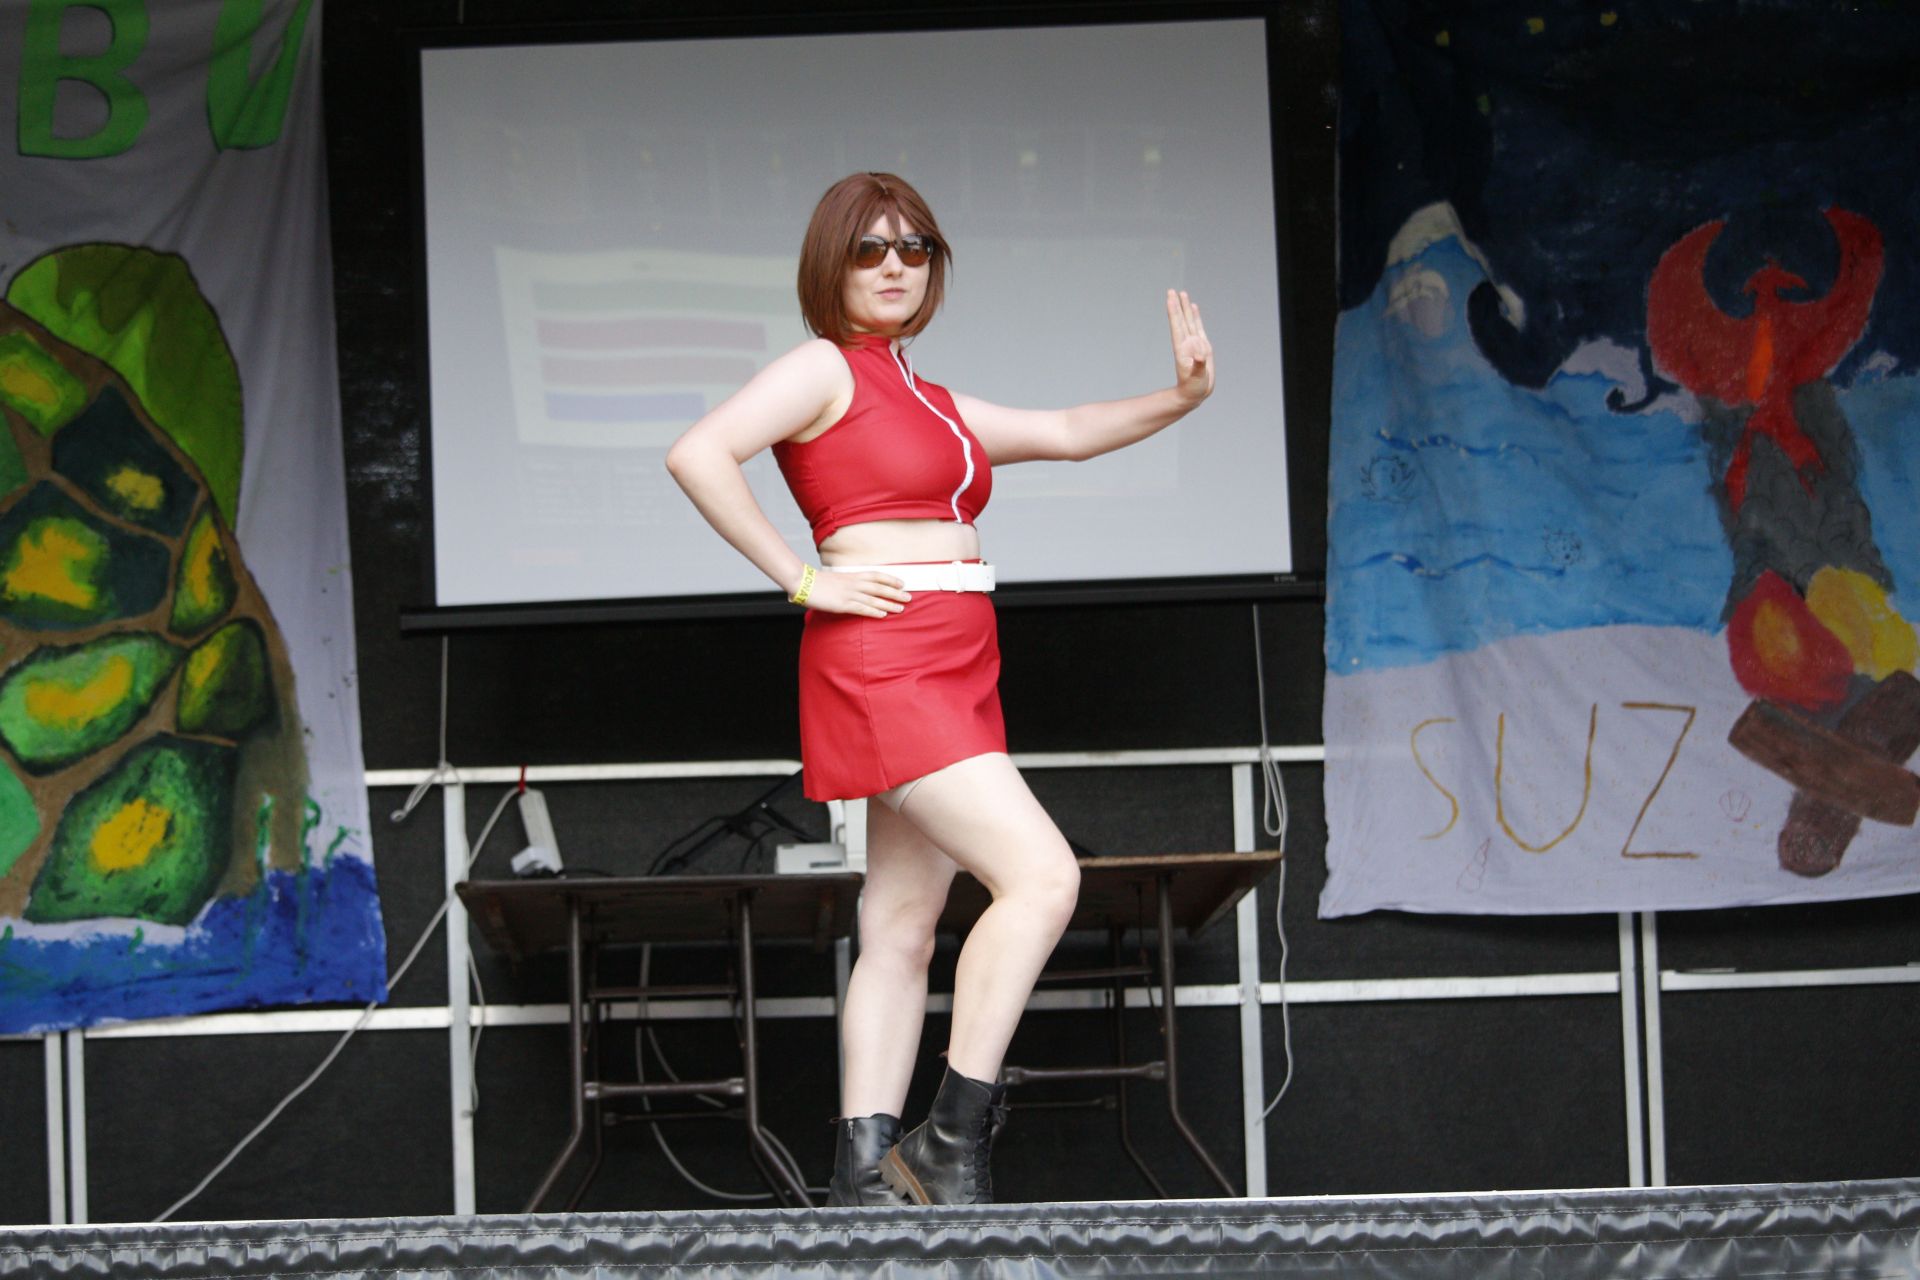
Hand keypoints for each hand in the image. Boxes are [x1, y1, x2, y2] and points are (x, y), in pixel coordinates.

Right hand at [799, 568, 910, 617]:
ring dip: (889, 603)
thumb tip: (853, 588)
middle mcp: (854, 583)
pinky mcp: (843, 604)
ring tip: (901, 607)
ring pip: (874, 599)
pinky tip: (883, 614)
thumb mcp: (836, 579)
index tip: (902, 582)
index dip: (890, 579)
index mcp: (852, 575)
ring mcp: (849, 594)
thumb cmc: (817, 582)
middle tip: (909, 596)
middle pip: (880, 587)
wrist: (803, 582)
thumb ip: (846, 583)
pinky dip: (874, 611)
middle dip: (895, 592)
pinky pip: (862, 608)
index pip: (876, 575)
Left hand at [1167, 289, 1213, 406]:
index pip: (1177, 326)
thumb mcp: (1197, 378)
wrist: (1195, 393)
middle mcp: (1187, 343)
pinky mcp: (1202, 346)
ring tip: (1182, 294)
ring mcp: (1194, 343)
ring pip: (1189, 321)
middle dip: (1177, 305)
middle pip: (1181, 320)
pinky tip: (1194, 308)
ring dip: (1185, 308)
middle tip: (1172, 290)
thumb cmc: (1194, 387)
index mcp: (1183, 349)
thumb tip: (1200, 355)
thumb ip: (1198, 366)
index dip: (1174, 312)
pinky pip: (1198, 327)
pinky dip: (1196, 317)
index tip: (1170, 299)